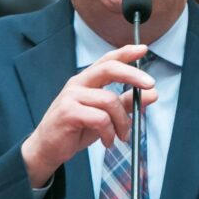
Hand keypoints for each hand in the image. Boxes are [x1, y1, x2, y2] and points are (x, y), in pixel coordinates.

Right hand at [21, 44, 157, 186]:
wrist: (47, 149)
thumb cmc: (75, 130)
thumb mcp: (106, 116)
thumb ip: (126, 103)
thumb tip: (152, 94)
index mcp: (86, 81)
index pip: (108, 60)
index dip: (126, 52)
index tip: (143, 49)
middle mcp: (78, 84)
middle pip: (109, 69)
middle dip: (133, 75)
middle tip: (150, 85)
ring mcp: (71, 97)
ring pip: (109, 100)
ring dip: (122, 122)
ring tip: (121, 136)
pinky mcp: (68, 112)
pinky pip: (100, 118)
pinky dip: (109, 132)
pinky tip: (108, 141)